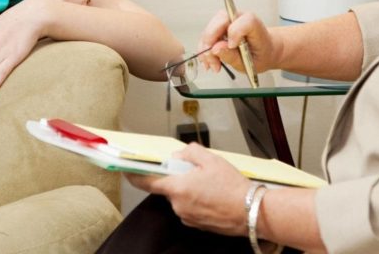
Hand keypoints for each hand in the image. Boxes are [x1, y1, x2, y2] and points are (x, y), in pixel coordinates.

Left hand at [126, 144, 251, 234]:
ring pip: (182, 197)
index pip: (147, 182)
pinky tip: (215, 196)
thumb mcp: (211, 159)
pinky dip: (199, 200)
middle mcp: (178, 205)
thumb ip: (189, 153)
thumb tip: (178, 157)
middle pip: (171, 187)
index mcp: (178, 188)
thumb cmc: (233, 187)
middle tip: (199, 172)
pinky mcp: (197, 224)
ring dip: (192, 189)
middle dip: (181, 178)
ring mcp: (187, 217)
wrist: (252, 211)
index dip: (135, 174)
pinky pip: (191, 208)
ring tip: (213, 185)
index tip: (126, 169)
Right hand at [196, 9, 279, 74]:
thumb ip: (233, 56)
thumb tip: (215, 49)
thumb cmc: (261, 54)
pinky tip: (210, 62)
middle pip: (219, 21)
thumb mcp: (251, 63)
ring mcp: (227, 20)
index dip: (235, 33)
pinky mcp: (219, 27)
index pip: (243, 21)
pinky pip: (207, 35)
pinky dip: (205, 49)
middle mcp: (239, 18)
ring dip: (206, 48)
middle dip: (211, 42)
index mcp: (254, 24)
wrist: (264, 50)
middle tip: (213, 61)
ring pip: (210, 29)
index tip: (232, 46)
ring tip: (213, 65)